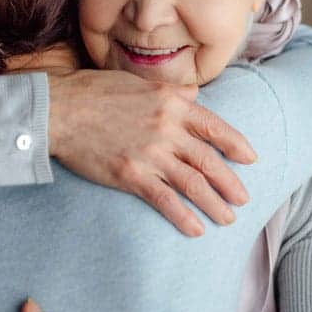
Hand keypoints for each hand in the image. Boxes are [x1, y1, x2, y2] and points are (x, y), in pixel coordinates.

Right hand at [48, 69, 255, 235]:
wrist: (60, 110)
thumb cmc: (95, 92)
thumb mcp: (138, 82)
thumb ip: (171, 91)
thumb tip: (195, 94)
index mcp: (171, 104)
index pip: (215, 127)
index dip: (237, 145)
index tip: (250, 159)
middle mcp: (167, 129)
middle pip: (209, 161)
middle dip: (230, 183)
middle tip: (243, 199)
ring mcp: (150, 155)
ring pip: (193, 184)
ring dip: (215, 204)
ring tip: (227, 218)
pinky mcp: (131, 176)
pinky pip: (165, 201)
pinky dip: (184, 217)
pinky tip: (196, 229)